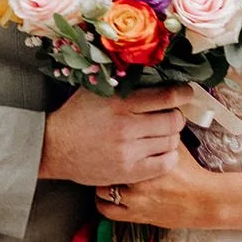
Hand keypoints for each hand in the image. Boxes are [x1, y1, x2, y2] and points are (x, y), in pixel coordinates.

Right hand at [39, 85, 192, 185]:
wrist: (54, 147)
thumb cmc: (77, 115)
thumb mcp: (97, 90)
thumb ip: (124, 82)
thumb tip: (154, 69)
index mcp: (120, 103)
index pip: (166, 97)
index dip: (183, 94)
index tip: (187, 93)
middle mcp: (126, 127)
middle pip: (173, 121)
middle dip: (178, 116)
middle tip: (173, 115)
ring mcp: (128, 152)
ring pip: (171, 142)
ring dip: (172, 136)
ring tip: (164, 133)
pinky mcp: (128, 171)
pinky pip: (164, 164)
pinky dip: (169, 156)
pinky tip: (162, 150)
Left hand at [98, 142, 219, 229]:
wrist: (204, 200)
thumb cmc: (192, 172)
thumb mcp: (177, 146)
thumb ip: (159, 133)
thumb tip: (147, 115)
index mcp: (148, 160)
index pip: (119, 145)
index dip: (110, 140)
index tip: (107, 136)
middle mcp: (139, 181)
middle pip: (107, 166)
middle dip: (103, 159)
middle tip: (102, 153)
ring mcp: (135, 200)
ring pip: (102, 189)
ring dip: (102, 181)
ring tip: (104, 173)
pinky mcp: (136, 216)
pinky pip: (107, 210)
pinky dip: (102, 202)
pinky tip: (105, 194)